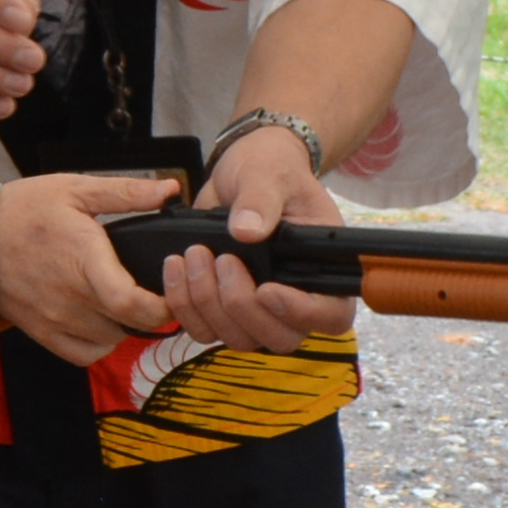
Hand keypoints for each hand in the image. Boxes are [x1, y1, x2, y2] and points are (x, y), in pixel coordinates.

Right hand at [0, 170, 175, 362]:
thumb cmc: (22, 210)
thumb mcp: (75, 189)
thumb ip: (126, 192)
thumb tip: (170, 190)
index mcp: (84, 261)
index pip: (132, 304)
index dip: (163, 305)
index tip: (173, 289)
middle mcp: (72, 299)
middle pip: (130, 326)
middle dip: (151, 311)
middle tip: (153, 288)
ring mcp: (56, 320)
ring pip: (111, 341)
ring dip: (125, 325)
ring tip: (123, 298)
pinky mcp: (43, 333)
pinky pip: (85, 354)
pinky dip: (100, 343)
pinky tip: (101, 319)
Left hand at [159, 123, 357, 355]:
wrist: (241, 171)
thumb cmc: (269, 170)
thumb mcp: (268, 174)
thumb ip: (260, 200)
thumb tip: (247, 231)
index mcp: (323, 270)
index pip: (330, 315)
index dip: (301, 313)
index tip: (267, 289)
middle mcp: (295, 298)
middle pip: (279, 338)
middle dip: (242, 306)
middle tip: (223, 259)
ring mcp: (258, 310)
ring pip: (238, 338)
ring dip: (209, 304)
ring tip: (196, 253)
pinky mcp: (222, 309)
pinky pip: (204, 329)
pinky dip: (184, 305)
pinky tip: (177, 268)